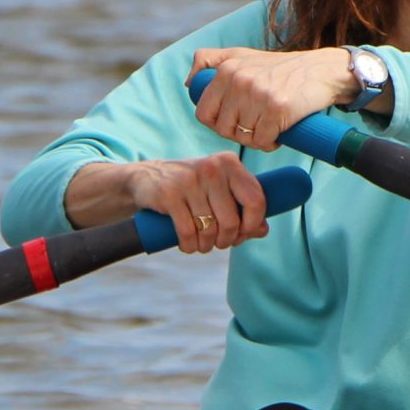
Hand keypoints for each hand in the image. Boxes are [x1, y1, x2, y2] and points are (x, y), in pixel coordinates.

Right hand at [126, 153, 268, 254]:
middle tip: (217, 242)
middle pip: (231, 222)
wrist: (146, 178)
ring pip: (209, 230)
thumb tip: (263, 230)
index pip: (256, 199)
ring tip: (200, 243)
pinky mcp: (169, 194)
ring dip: (205, 246)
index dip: (252, 224)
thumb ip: (243, 208)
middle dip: (226, 240)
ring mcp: (190, 180)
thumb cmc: (191, 188)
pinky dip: (189, 246)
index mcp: (229, 163)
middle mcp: (212, 168)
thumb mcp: (219, 190)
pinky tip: (188, 244)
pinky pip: (188, 232)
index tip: (241, 234)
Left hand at [189, 46, 354, 151]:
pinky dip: (270, 143)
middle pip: (223, 128)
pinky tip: (279, 133)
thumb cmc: (281, 68)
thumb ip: (210, 61)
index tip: (234, 122)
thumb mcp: (242, 55)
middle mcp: (239, 80)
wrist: (321, 71)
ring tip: (269, 126)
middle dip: (238, 133)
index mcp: (226, 69)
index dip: (217, 123)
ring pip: (243, 137)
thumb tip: (189, 84)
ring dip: (256, 140)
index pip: (204, 112)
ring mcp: (257, 94)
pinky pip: (262, 141)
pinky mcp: (277, 108)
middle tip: (255, 126)